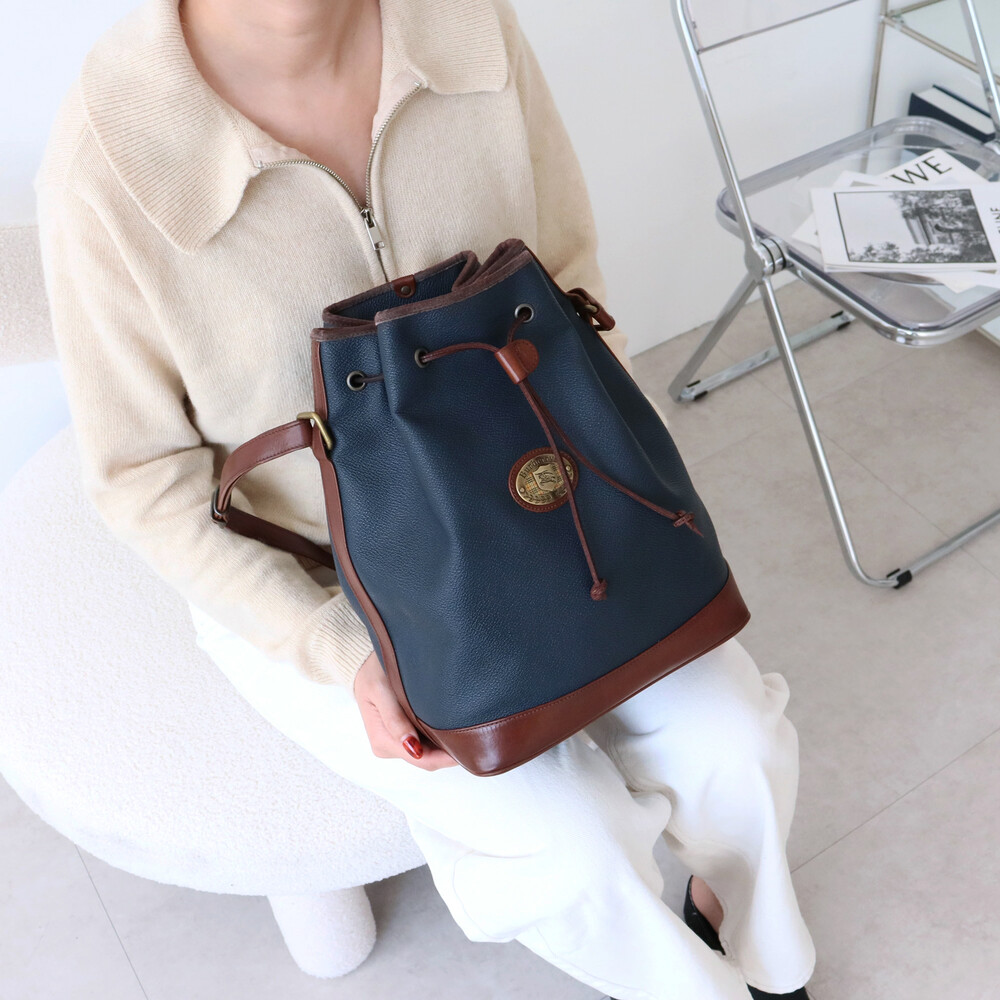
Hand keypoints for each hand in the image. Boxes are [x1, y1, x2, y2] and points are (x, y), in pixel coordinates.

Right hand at [351, 650, 459, 769]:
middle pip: (427, 759)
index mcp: (383, 742)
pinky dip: (438, 738)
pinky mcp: (401, 735)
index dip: (445, 758)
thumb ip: (394, 719)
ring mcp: (396, 742)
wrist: (362, 665)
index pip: (421, 760)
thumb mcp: (381, 690)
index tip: (468, 748)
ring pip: (427, 753)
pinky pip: (425, 743)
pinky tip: (451, 726)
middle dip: (449, 753)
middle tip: (475, 738)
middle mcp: (389, 747)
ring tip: (466, 732)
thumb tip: (412, 747)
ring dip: (445, 746)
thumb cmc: (372, 674)